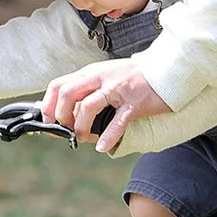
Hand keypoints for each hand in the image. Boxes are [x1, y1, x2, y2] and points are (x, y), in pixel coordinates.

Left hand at [43, 58, 170, 153]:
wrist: (168, 70)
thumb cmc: (136, 77)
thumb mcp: (108, 76)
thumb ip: (90, 90)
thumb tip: (71, 115)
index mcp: (92, 73)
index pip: (59, 85)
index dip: (48, 105)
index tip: (49, 121)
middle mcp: (102, 78)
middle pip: (68, 93)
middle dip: (60, 116)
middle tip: (65, 130)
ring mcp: (118, 89)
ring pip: (88, 106)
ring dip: (79, 126)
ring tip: (81, 137)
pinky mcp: (134, 102)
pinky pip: (117, 121)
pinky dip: (107, 136)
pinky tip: (102, 146)